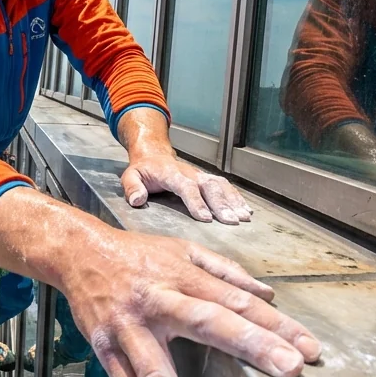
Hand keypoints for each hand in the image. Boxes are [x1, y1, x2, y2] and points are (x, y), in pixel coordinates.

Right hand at [57, 226, 320, 376]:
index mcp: (181, 276)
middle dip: (250, 348)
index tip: (307, 351)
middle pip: (207, 325)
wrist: (78, 253)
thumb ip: (226, 272)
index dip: (274, 325)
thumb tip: (268, 295)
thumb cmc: (136, 254)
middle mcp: (156, 302)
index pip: (236, 300)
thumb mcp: (184, 250)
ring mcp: (127, 330)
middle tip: (288, 371)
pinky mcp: (104, 351)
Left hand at [122, 152, 253, 224]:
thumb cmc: (143, 170)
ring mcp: (200, 175)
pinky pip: (225, 186)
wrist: (154, 155)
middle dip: (221, 204)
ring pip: (220, 186)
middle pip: (209, 187)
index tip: (206, 217)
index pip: (186, 187)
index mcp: (171, 174)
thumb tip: (138, 200)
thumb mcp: (130, 176)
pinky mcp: (207, 178)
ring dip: (233, 201)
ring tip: (243, 217)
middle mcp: (190, 173)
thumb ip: (132, 188)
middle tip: (231, 221)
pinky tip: (246, 210)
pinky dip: (237, 197)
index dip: (197, 202)